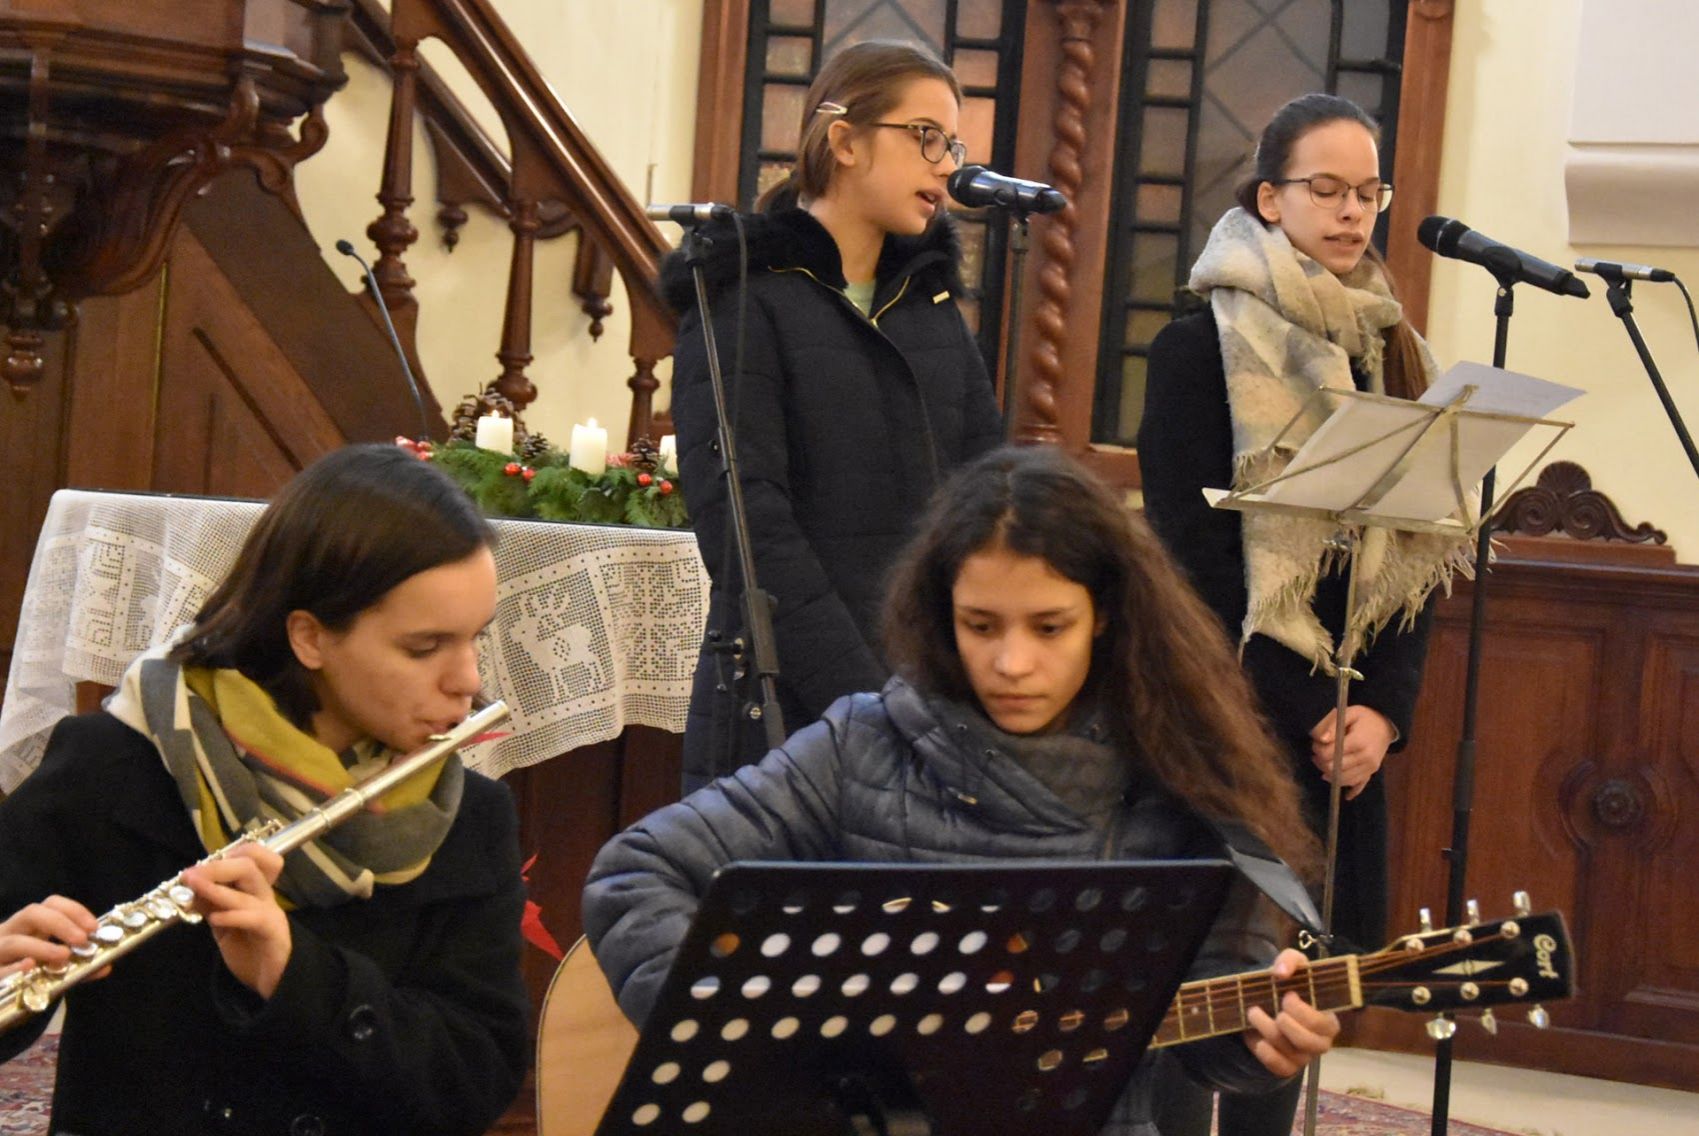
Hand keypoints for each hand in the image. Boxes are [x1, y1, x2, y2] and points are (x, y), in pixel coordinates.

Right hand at [0, 896, 101, 977]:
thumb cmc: (23, 974)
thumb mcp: (52, 966)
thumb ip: (77, 966)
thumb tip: (105, 966)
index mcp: (30, 926)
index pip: (51, 905)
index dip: (73, 911)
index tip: (93, 927)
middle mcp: (11, 933)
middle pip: (32, 913)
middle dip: (60, 923)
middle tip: (81, 939)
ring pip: (15, 942)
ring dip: (42, 947)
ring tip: (63, 956)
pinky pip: (0, 970)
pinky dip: (14, 969)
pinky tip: (28, 967)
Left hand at [181, 843, 290, 999]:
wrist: (271, 978)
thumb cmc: (248, 948)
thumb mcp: (222, 922)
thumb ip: (209, 904)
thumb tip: (188, 886)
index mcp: (254, 889)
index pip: (255, 856)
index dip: (231, 852)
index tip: (202, 862)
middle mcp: (264, 895)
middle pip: (249, 865)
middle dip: (217, 866)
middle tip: (191, 873)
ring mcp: (270, 911)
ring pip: (249, 888)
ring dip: (217, 886)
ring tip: (192, 885)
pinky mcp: (272, 932)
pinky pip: (255, 918)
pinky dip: (233, 915)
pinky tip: (215, 919)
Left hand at [1242, 948, 1340, 1076]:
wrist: (1267, 1001)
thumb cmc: (1287, 985)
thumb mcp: (1290, 964)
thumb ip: (1290, 961)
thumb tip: (1281, 972)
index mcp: (1328, 1020)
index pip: (1321, 1023)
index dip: (1301, 1011)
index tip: (1286, 996)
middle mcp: (1320, 1042)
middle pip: (1309, 1043)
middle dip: (1285, 1025)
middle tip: (1266, 1008)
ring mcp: (1304, 1056)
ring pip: (1291, 1053)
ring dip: (1267, 1031)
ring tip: (1253, 1013)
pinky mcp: (1288, 1066)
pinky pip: (1281, 1068)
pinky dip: (1267, 1055)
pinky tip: (1257, 1040)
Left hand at [1309, 705, 1394, 799]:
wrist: (1385, 725)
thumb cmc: (1364, 718)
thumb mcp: (1349, 713)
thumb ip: (1333, 725)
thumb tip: (1322, 739)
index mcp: (1358, 742)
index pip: (1330, 754)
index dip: (1318, 750)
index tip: (1315, 744)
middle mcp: (1365, 758)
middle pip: (1334, 768)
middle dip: (1320, 762)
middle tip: (1316, 753)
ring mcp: (1370, 768)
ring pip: (1343, 779)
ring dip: (1329, 773)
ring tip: (1323, 762)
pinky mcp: (1371, 773)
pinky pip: (1359, 786)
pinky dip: (1350, 789)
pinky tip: (1345, 794)